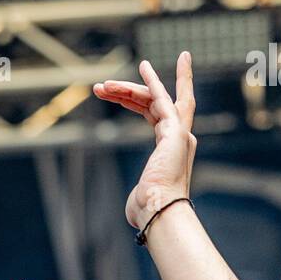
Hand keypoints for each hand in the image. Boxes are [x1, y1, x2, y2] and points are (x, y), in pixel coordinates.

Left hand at [93, 52, 196, 231]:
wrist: (159, 212)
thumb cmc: (147, 211)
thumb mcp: (139, 197)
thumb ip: (139, 192)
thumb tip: (134, 207)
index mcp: (170, 152)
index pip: (157, 116)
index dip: (146, 98)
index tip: (138, 80)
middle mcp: (179, 139)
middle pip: (155, 103)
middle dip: (132, 89)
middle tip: (104, 86)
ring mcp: (179, 133)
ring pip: (154, 99)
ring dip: (127, 90)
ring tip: (101, 86)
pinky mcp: (175, 131)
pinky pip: (162, 99)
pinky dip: (152, 82)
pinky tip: (143, 67)